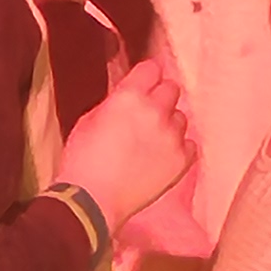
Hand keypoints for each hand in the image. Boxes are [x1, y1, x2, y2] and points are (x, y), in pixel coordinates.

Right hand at [59, 58, 194, 226]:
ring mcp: (172, 136)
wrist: (91, 202)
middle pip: (171, 88)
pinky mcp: (182, 159)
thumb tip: (127, 98)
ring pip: (181, 117)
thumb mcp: (87, 122)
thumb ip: (113, 104)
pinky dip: (178, 148)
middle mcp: (155, 111)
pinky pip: (190, 144)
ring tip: (150, 142)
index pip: (151, 68)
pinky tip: (161, 157)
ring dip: (168, 124)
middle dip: (159, 98)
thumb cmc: (81, 162)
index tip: (141, 85)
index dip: (145, 77)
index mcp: (128, 97)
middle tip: (146, 114)